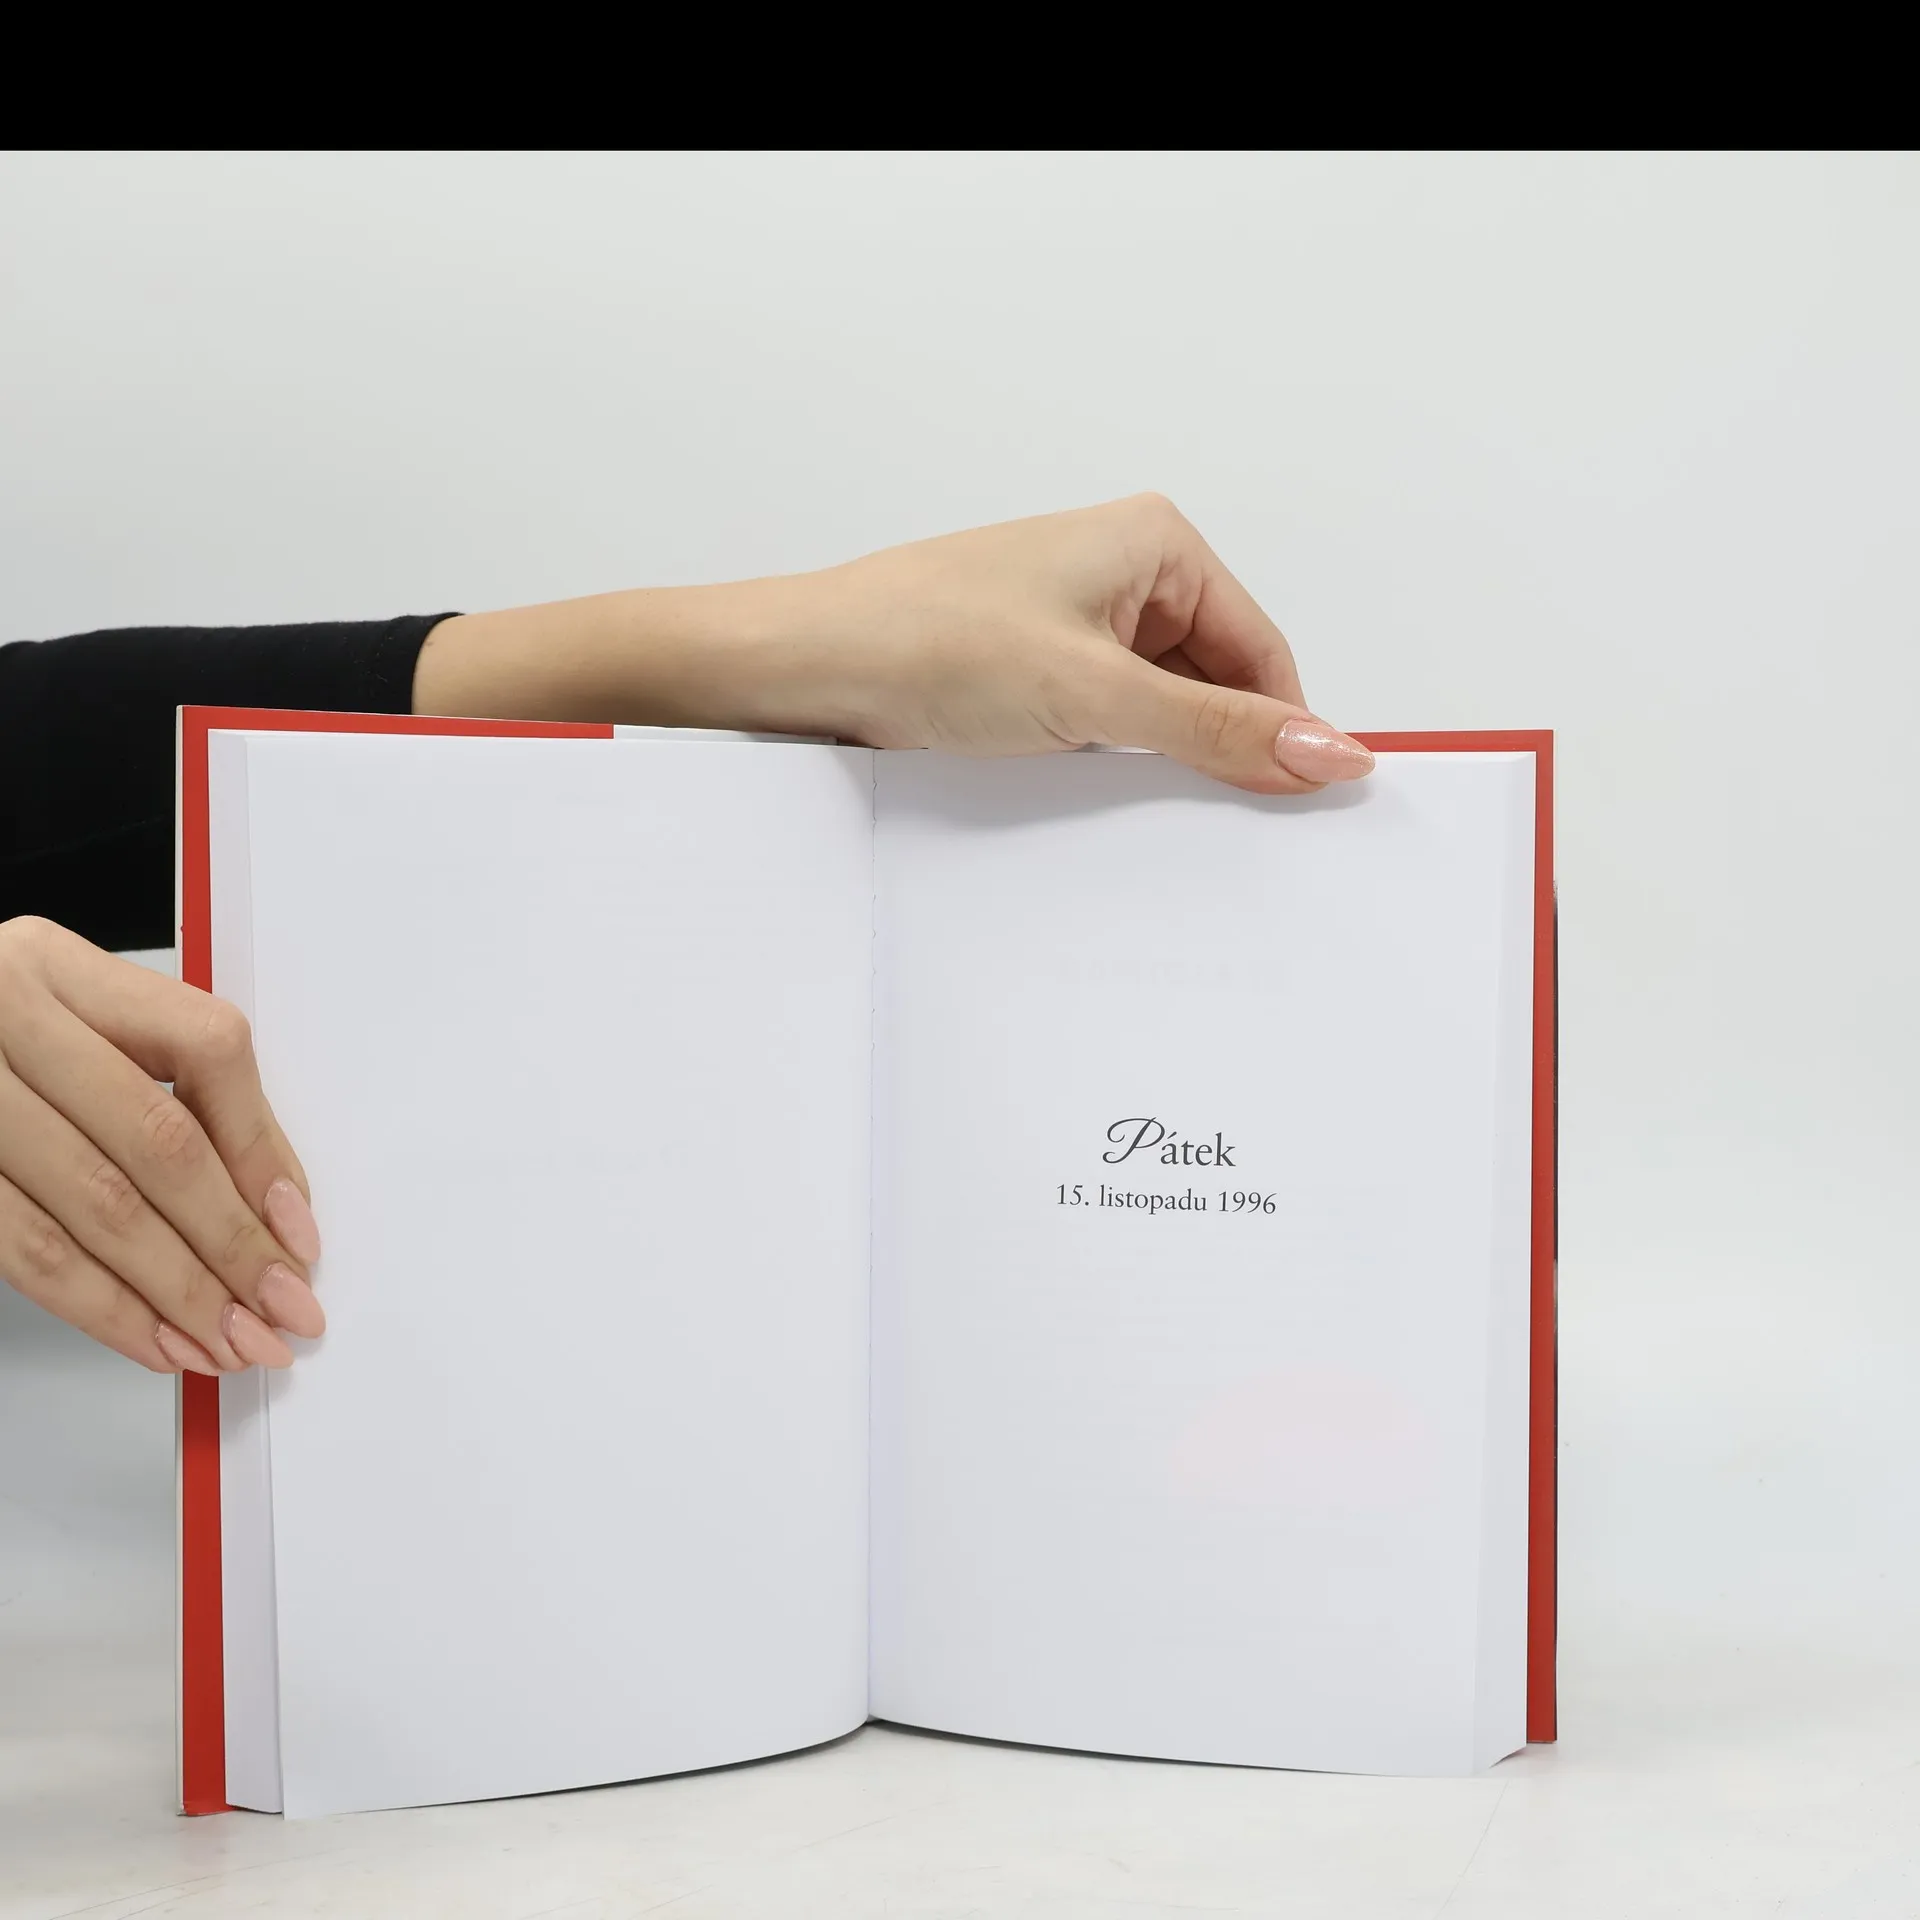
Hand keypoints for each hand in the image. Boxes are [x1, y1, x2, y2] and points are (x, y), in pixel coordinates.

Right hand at [0, 916, 323, 1372]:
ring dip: (178, 1292)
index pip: (204, 1048)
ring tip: (231, 1341)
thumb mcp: (75, 1025)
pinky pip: (27, 1251)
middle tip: (283, 1306)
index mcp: (59, 969)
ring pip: (97, 1206)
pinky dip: (102, 1307)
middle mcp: (6, 1016)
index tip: (298, 1231)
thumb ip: (171, 1087)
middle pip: (157, 1142)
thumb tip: (273, 1201)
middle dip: (233, 1242)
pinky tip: (154, 1339)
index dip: (262, 1150)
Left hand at [788, 494, 1374, 791]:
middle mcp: (1121, 570)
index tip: (1300, 804)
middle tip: (1214, 817)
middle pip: (1216, 679)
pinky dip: (1110, 758)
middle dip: (1215, 745)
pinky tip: (1086, 786)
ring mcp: (1075, 620)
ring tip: (1119, 785)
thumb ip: (1217, 729)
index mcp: (1155, 542)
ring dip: (1156, 756)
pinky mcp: (1036, 665)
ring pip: (1161, 705)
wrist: (805, 665)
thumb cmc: (928, 641)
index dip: (1282, 728)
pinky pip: (1108, 718)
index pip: (1261, 650)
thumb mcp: (1096, 697)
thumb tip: (1326, 750)